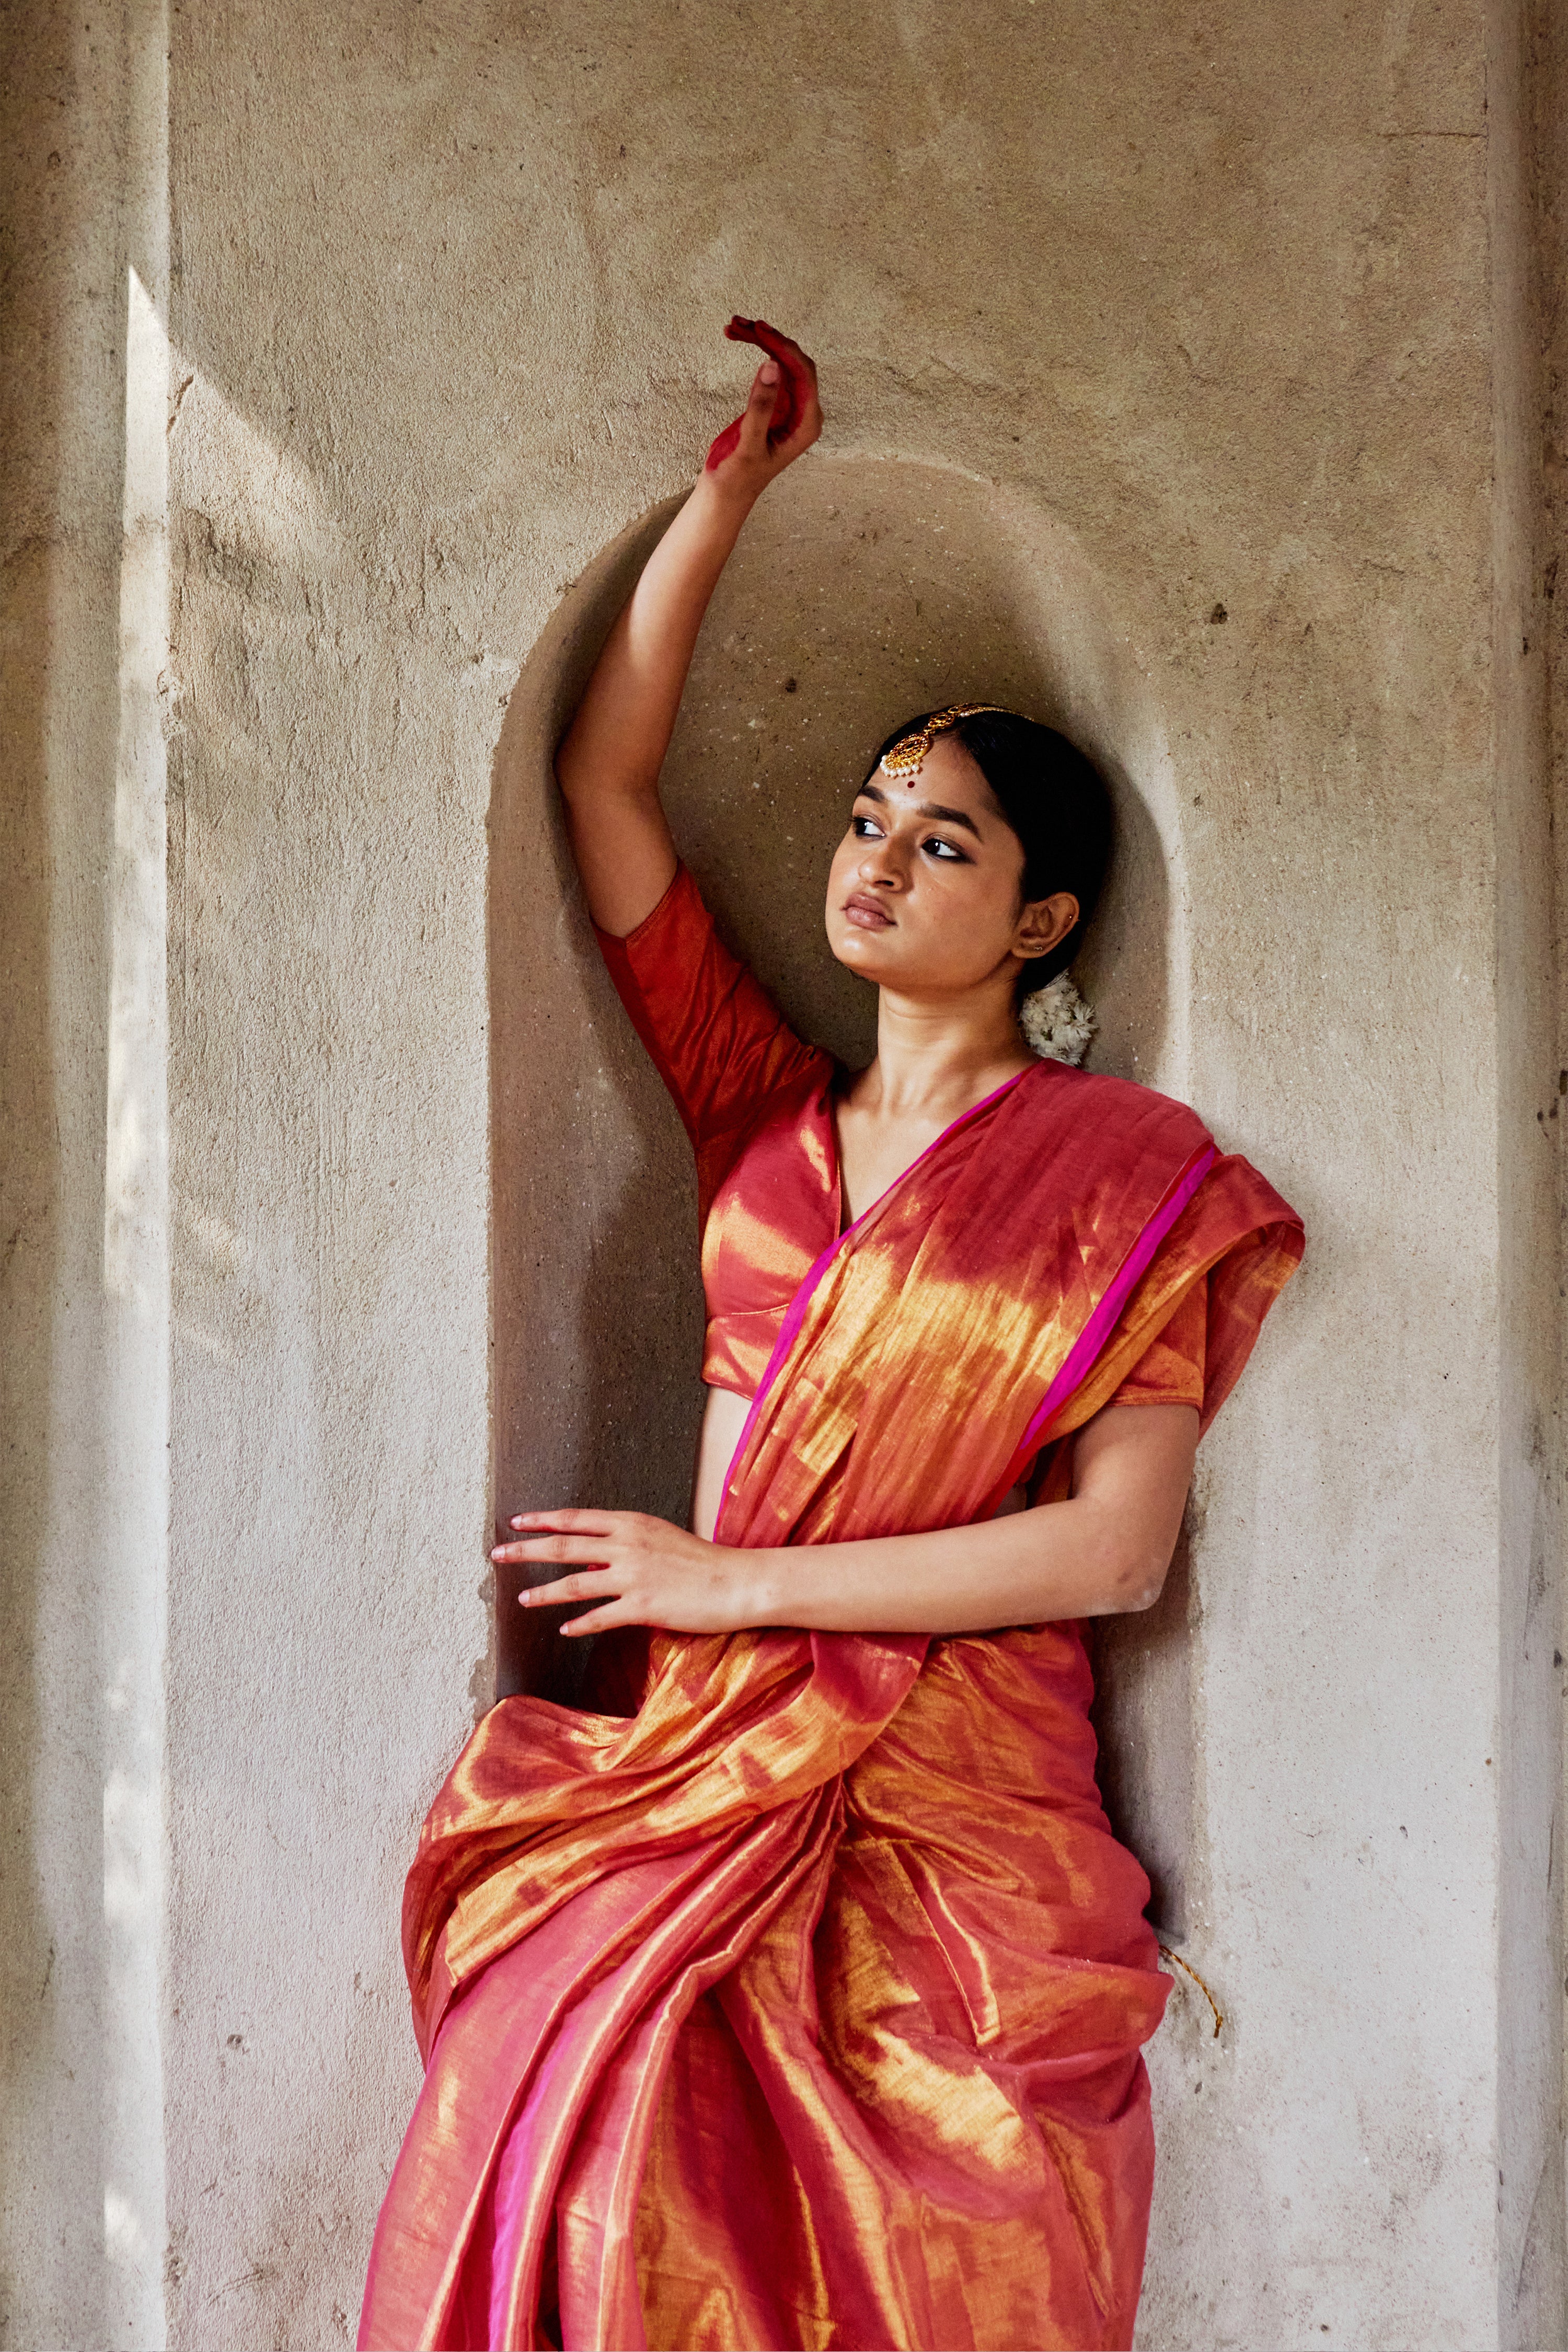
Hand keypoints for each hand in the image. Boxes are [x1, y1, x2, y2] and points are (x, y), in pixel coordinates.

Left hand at [491, 1509, 758, 1636]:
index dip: (543, 1520)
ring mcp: (634, 1576)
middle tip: (498, 1554)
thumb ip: (625, 1545)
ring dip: (544, 1593)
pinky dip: (579, 1624)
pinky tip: (565, 1630)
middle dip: (527, 1550)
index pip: (576, 1519)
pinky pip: (600, 1617)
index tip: (516, 1521)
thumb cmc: (702, 1562)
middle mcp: (628, 1545)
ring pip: (575, 1583)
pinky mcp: (643, 1606)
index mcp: (632, 1524)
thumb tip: (591, 1556)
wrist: (738, 1582)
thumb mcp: (660, 1539)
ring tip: (522, 1600)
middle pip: (565, 1546)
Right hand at [703, 316, 820, 495]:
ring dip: (759, 339)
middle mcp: (804, 411)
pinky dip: (755, 350)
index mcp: (807, 424)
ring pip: (781, 359)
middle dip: (770, 339)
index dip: (783, 349)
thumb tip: (772, 367)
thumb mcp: (749, 444)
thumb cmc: (739, 475)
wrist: (726, 490)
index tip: (759, 331)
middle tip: (741, 323)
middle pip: (794, 361)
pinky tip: (739, 337)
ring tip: (734, 325)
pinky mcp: (775, 401)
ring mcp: (790, 404)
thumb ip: (761, 407)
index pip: (803, 374)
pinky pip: (770, 366)